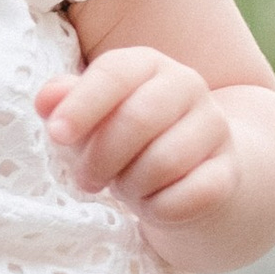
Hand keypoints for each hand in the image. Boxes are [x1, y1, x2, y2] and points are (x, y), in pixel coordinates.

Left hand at [36, 44, 236, 236]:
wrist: (192, 169)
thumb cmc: (127, 139)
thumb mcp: (92, 116)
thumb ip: (66, 103)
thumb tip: (46, 101)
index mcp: (148, 64)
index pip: (115, 73)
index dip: (82, 105)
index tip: (57, 135)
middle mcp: (188, 86)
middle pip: (139, 119)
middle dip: (101, 157)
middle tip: (86, 179)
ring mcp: (215, 127)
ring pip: (164, 162)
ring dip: (130, 185)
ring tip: (123, 186)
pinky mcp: (227, 172)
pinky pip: (188, 197)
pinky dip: (159, 209)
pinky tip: (151, 203)